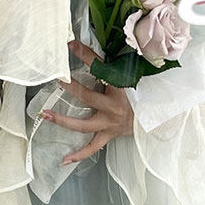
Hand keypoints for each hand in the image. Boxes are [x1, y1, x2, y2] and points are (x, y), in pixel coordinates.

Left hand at [42, 39, 133, 164]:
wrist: (158, 116)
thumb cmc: (142, 94)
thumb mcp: (128, 76)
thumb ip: (109, 64)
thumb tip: (87, 47)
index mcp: (121, 88)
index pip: (100, 69)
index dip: (85, 55)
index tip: (70, 45)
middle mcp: (114, 107)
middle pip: (88, 97)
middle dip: (71, 87)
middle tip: (57, 80)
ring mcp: (110, 124)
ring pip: (83, 125)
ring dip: (63, 120)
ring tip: (46, 114)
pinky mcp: (109, 135)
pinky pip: (92, 148)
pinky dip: (78, 154)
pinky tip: (64, 159)